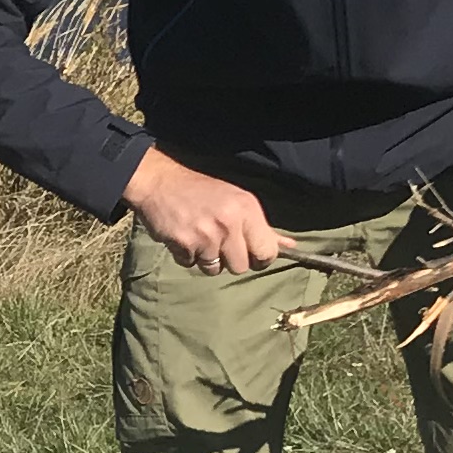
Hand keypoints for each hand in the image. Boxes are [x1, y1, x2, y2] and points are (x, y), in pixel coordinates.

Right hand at [123, 150, 286, 273]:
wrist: (161, 183)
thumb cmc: (203, 192)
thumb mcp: (237, 201)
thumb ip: (263, 228)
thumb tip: (291, 245)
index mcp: (247, 209)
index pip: (267, 252)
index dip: (259, 257)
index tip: (249, 252)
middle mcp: (229, 222)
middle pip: (241, 266)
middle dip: (229, 259)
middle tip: (218, 241)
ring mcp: (206, 235)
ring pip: (215, 269)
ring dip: (206, 259)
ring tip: (199, 237)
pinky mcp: (184, 244)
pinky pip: (191, 265)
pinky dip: (187, 255)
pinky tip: (184, 237)